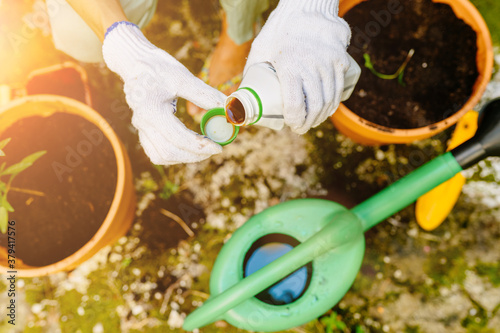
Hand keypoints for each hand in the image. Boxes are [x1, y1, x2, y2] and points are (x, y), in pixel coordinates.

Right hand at [102, 22, 225, 164]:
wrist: (134, 62)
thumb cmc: (158, 67)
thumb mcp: (183, 77)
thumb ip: (205, 95)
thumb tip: (229, 108)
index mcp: (151, 110)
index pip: (178, 138)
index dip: (200, 147)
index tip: (218, 147)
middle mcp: (142, 123)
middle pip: (168, 152)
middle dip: (194, 155)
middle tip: (213, 149)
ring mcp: (140, 128)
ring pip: (160, 156)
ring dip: (184, 157)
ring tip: (203, 149)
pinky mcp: (143, 130)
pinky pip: (156, 152)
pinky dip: (174, 154)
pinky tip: (189, 146)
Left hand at [245, 0, 350, 133]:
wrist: (307, 7)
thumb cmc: (279, 29)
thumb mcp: (260, 49)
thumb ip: (253, 72)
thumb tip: (240, 96)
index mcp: (289, 66)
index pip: (296, 105)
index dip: (295, 121)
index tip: (292, 126)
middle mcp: (312, 66)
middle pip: (315, 106)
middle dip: (309, 123)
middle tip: (301, 127)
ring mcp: (329, 64)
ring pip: (330, 100)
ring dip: (322, 116)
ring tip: (313, 120)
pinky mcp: (340, 61)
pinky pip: (339, 89)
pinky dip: (333, 103)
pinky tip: (326, 109)